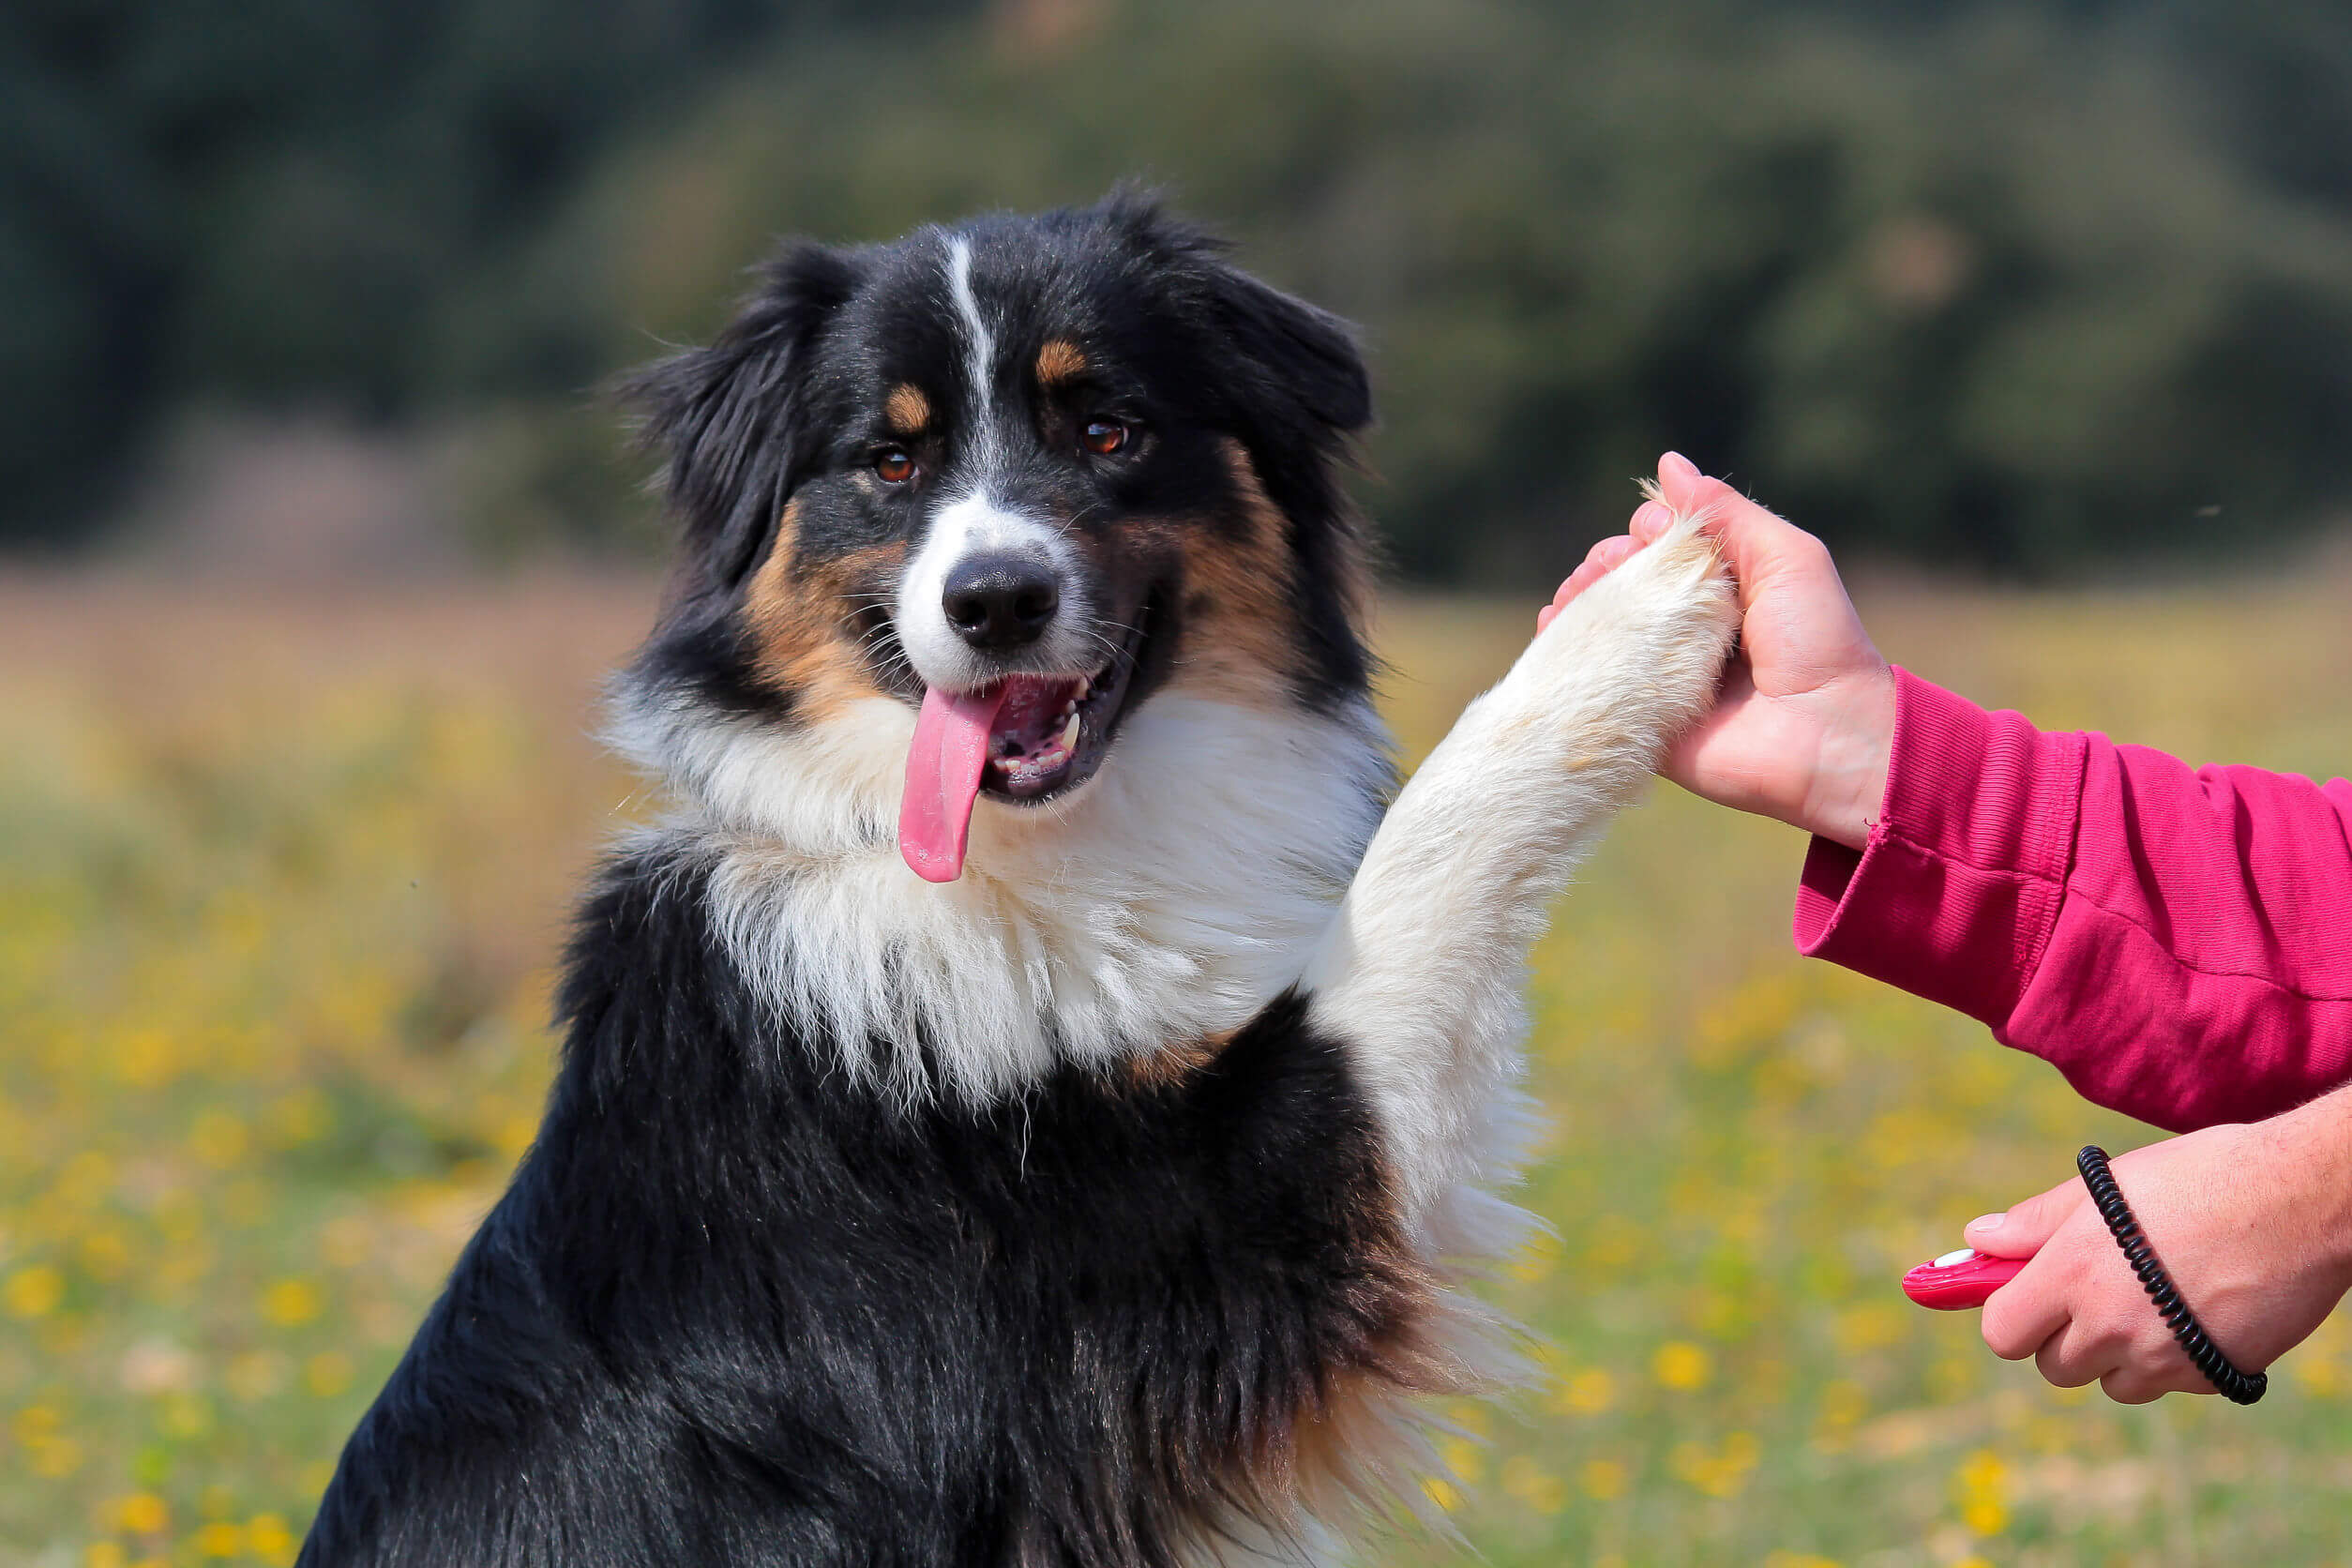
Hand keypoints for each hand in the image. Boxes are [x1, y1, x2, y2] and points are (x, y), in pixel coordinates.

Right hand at [1539, 453, 1896, 848]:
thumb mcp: (1784, 557)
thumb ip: (1726, 513)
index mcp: (1722, 589)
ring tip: (1573, 594)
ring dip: (1578, 601)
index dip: (1645, 531)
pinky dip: (1563, 651)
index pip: (1662, 546)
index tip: (1651, 533)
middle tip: (1604, 567)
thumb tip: (1667, 464)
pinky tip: (1552, 628)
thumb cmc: (1818, 640)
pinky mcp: (1643, 717)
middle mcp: (1687, 629)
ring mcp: (1661, 674)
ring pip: (1601, 626)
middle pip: (1623, 582)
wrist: (1828, 735)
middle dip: (1604, 564)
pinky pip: (1593, 682)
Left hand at [1966, 1088, 2351, 1402]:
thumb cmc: (2202, 1176)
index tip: (2025, 1295)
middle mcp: (2111, 1326)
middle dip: (2063, 1336)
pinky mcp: (2213, 1375)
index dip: (2010, 1314)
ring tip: (2150, 1296)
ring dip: (2118, 1355)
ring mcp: (2165, 1358)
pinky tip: (2196, 1310)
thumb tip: (1977, 1239)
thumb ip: (2036, 1222)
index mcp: (2072, 1273)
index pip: (2002, 1333)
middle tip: (2093, 1291)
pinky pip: (2170, 1384)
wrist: (2305, 1198)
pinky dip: (2172, 1361)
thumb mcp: (2108, 1187)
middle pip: (2054, 1366)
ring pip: (2112, 1384)